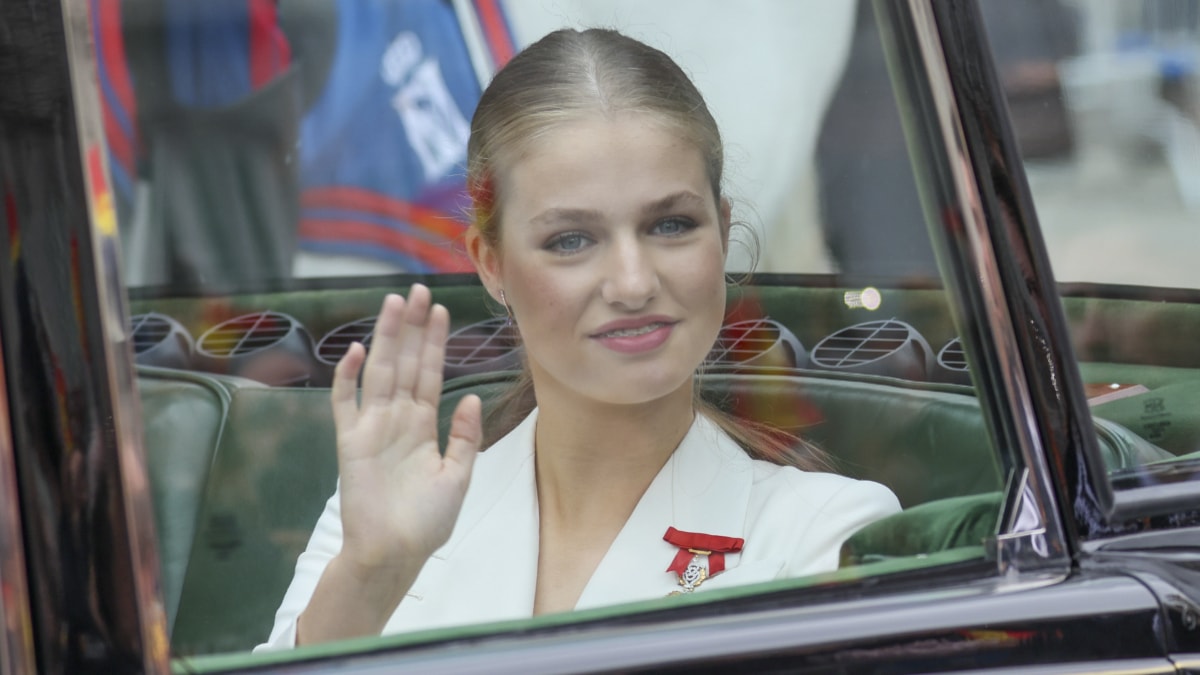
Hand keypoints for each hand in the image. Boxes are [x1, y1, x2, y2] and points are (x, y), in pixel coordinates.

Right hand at [330, 284, 481, 573]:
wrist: (395, 554)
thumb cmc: (426, 522)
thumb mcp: (458, 476)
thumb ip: (464, 438)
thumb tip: (470, 398)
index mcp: (423, 425)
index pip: (429, 373)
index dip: (434, 342)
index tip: (440, 309)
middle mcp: (397, 419)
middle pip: (404, 362)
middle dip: (411, 327)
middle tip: (415, 290)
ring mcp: (372, 428)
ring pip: (379, 372)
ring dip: (386, 338)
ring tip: (392, 304)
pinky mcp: (351, 443)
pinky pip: (346, 404)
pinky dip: (349, 378)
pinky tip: (356, 351)